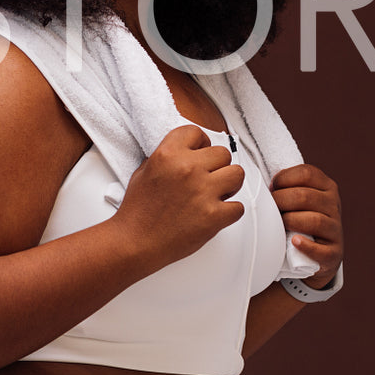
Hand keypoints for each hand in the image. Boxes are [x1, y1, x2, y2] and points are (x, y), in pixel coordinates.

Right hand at [114, 124, 245, 272]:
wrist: (135, 242)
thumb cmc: (138, 212)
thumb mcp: (144, 172)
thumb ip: (167, 157)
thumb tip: (187, 153)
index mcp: (167, 155)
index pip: (197, 132)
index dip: (201, 143)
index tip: (201, 152)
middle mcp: (187, 169)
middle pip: (222, 153)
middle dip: (217, 166)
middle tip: (208, 178)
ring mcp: (202, 192)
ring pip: (237, 174)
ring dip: (229, 184)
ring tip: (217, 193)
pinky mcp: (214, 216)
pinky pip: (239, 206)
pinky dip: (231, 211)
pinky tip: (217, 213)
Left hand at [271, 164, 343, 288]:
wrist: (316, 255)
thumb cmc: (299, 220)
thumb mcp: (298, 199)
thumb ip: (287, 186)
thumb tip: (264, 182)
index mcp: (326, 187)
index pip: (307, 173)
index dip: (283, 178)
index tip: (272, 188)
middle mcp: (334, 205)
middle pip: (305, 196)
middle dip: (281, 201)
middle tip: (271, 209)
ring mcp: (336, 230)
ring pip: (314, 220)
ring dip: (290, 221)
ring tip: (280, 225)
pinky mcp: (334, 253)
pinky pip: (322, 250)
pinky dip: (306, 246)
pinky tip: (294, 241)